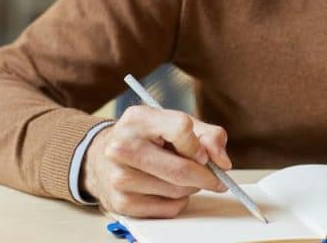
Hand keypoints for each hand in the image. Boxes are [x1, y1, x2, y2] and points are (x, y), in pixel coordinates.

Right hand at [81, 106, 231, 217]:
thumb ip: (208, 136)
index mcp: (137, 119)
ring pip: (177, 191)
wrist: (103, 157)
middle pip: (181, 169)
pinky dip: (178, 201)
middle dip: (205, 176)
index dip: (199, 145)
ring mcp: (119, 177)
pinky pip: (168, 208)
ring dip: (191, 188)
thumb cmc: (147, 138)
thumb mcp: (176, 124)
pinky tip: (168, 189)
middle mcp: (122, 147)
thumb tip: (222, 163)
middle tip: (213, 177)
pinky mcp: (121, 203)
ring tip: (182, 177)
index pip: (182, 129)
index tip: (202, 154)